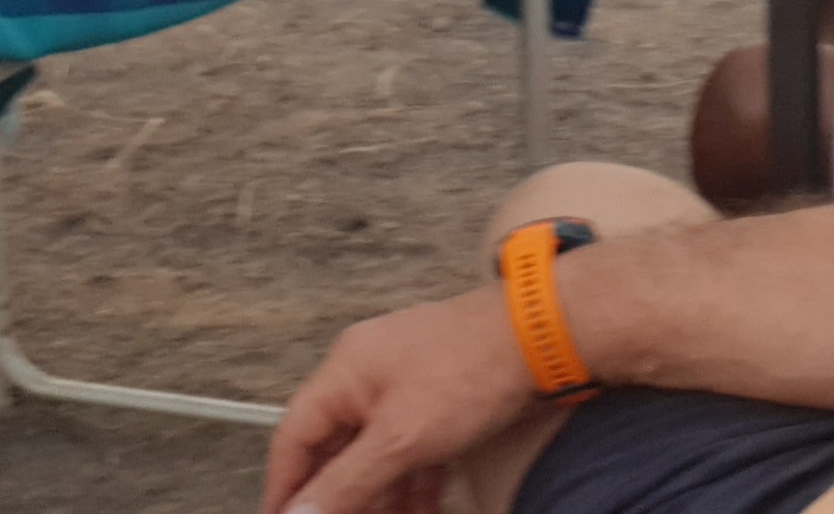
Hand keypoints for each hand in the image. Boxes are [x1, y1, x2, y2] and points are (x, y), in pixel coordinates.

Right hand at [262, 289, 541, 513]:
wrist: (546, 337)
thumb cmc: (474, 364)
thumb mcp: (401, 437)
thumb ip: (348, 481)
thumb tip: (302, 512)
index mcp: (346, 372)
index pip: (295, 437)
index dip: (286, 485)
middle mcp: (372, 374)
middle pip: (337, 448)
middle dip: (340, 495)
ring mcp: (410, 384)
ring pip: (379, 453)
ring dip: (379, 496)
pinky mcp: (444, 398)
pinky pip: (414, 447)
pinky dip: (414, 483)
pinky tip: (421, 510)